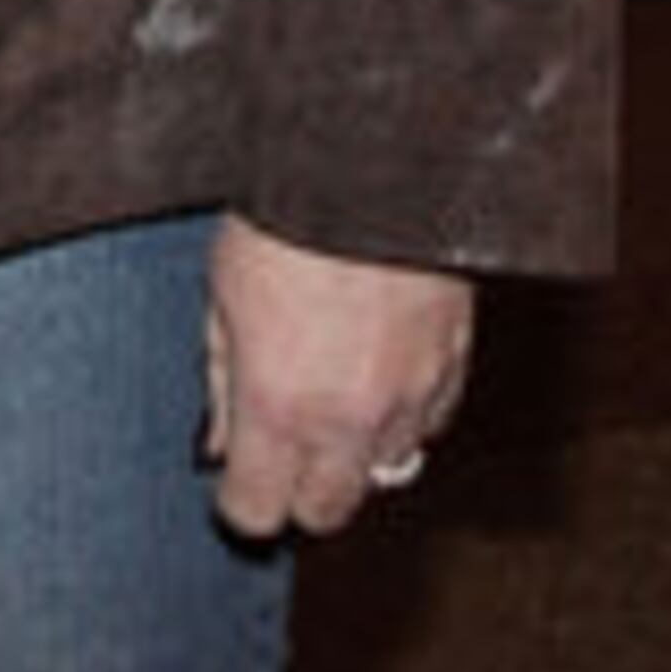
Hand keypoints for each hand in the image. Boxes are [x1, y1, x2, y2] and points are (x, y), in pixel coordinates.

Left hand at [199, 215, 471, 540]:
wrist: (369, 160)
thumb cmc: (284, 209)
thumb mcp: (222, 290)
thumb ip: (221, 377)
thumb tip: (219, 442)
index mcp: (278, 402)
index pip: (257, 510)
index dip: (240, 500)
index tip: (236, 478)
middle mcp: (347, 418)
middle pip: (326, 512)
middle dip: (300, 488)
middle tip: (283, 445)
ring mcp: (408, 400)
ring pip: (383, 470)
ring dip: (355, 448)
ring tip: (331, 390)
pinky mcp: (452, 370)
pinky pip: (429, 423)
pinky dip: (404, 413)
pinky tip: (379, 367)